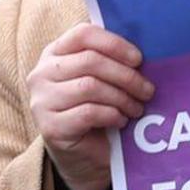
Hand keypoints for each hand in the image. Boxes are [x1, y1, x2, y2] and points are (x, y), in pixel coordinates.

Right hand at [26, 24, 149, 189]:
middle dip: (126, 76)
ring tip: (136, 109)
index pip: (82, 34)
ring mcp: (42, 101)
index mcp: (54, 54)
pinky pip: (88, 113)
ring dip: (122, 98)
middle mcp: (42, 74)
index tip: (138, 59)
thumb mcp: (102, 79)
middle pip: (90, 61)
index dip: (114, 44)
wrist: (82, 155)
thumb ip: (110, 60)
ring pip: (90, 86)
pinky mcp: (50, 127)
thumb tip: (142, 50)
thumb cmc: (96, 110)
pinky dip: (112, 115)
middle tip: (147, 90)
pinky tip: (121, 121)